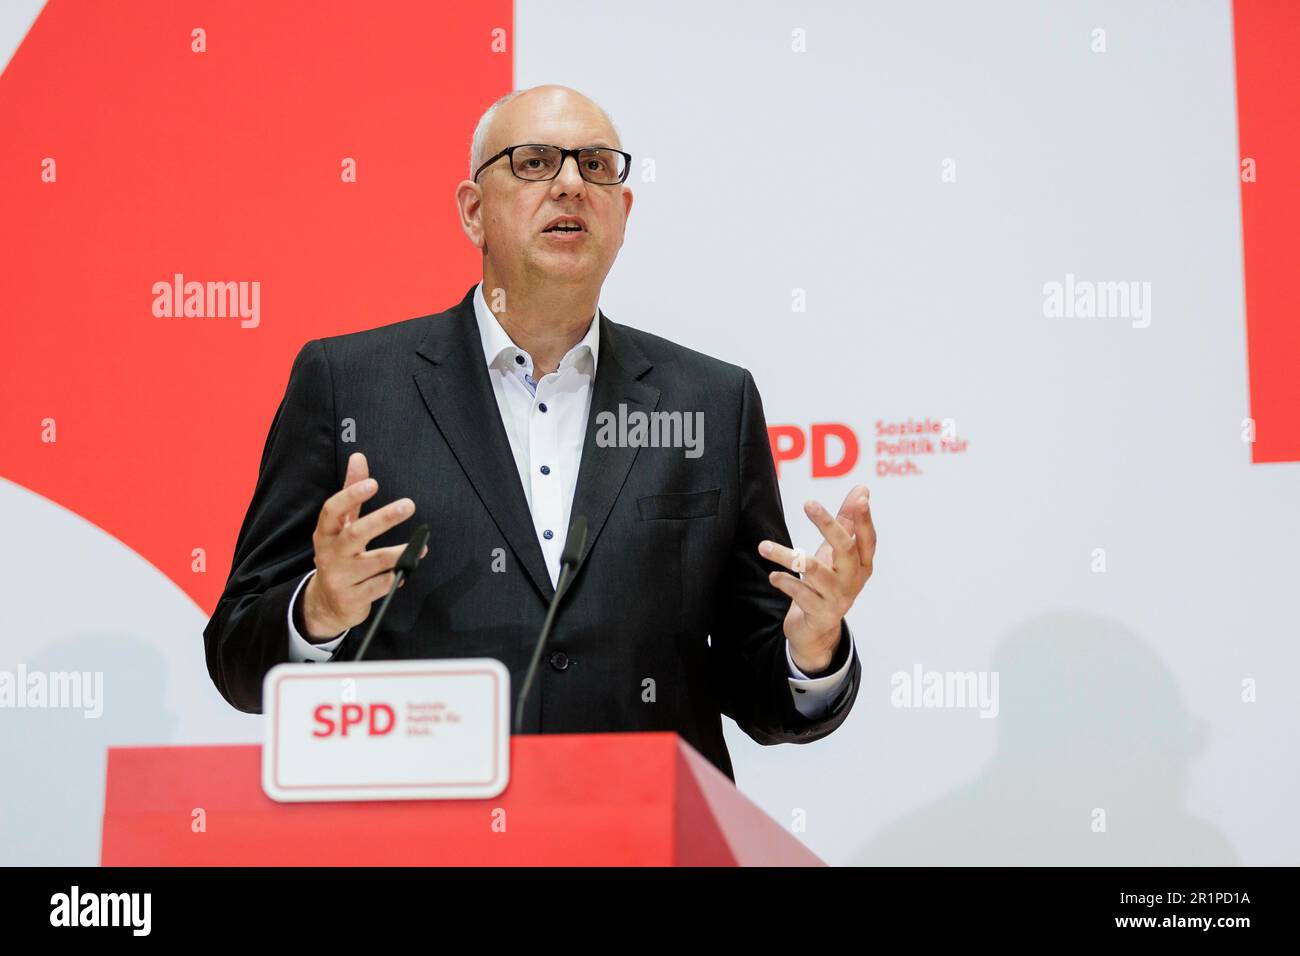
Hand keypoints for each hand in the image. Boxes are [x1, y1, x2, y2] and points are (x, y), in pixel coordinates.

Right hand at [300, 452, 427, 640]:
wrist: (326, 603)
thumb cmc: (339, 555)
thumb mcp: (341, 526)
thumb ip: (351, 493)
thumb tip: (359, 457)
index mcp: (326, 533)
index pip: (332, 510)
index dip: (351, 495)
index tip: (373, 483)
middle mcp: (330, 554)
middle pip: (356, 533)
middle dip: (383, 519)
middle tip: (408, 505)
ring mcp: (340, 577)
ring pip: (375, 562)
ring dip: (400, 553)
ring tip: (421, 547)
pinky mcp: (353, 598)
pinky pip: (381, 586)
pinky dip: (397, 577)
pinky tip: (406, 572)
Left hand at [758, 484, 874, 673]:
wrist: (818, 630)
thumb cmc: (828, 583)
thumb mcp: (837, 553)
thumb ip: (848, 522)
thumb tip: (862, 488)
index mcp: (862, 565)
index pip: (867, 538)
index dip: (864, 519)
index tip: (860, 498)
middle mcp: (853, 581)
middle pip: (845, 549)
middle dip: (827, 525)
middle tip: (809, 503)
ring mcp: (838, 599)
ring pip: (814, 570)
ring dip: (787, 556)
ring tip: (763, 546)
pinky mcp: (820, 614)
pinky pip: (800, 594)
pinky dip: (785, 582)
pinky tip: (772, 575)